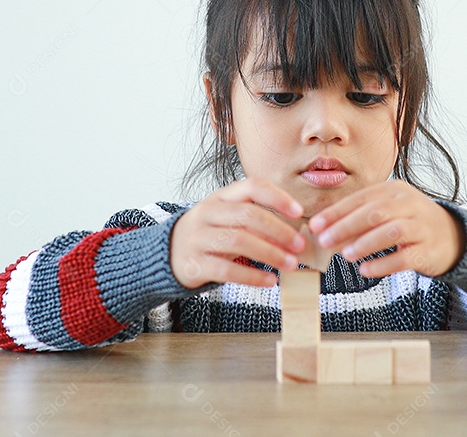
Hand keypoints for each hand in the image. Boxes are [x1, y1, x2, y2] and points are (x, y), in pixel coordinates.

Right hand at [170, 176, 305, 288]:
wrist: (167, 255)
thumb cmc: (209, 236)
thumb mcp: (227, 220)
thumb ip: (256, 223)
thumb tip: (294, 236)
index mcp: (220, 197)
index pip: (251, 186)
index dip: (277, 197)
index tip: (299, 212)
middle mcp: (207, 213)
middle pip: (248, 215)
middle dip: (279, 230)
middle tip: (300, 246)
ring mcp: (198, 238)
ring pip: (238, 240)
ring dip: (270, 253)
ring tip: (290, 265)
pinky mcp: (194, 263)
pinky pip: (226, 270)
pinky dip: (252, 276)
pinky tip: (270, 280)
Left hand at [307, 180, 463, 277]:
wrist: (453, 237)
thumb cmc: (411, 223)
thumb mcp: (388, 210)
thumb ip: (360, 217)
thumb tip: (325, 230)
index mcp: (394, 190)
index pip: (361, 199)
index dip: (336, 212)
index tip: (315, 225)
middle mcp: (409, 205)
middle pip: (374, 213)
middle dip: (346, 227)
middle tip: (325, 241)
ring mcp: (421, 227)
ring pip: (392, 231)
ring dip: (365, 243)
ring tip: (346, 255)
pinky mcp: (428, 251)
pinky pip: (404, 258)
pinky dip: (383, 265)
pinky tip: (366, 270)